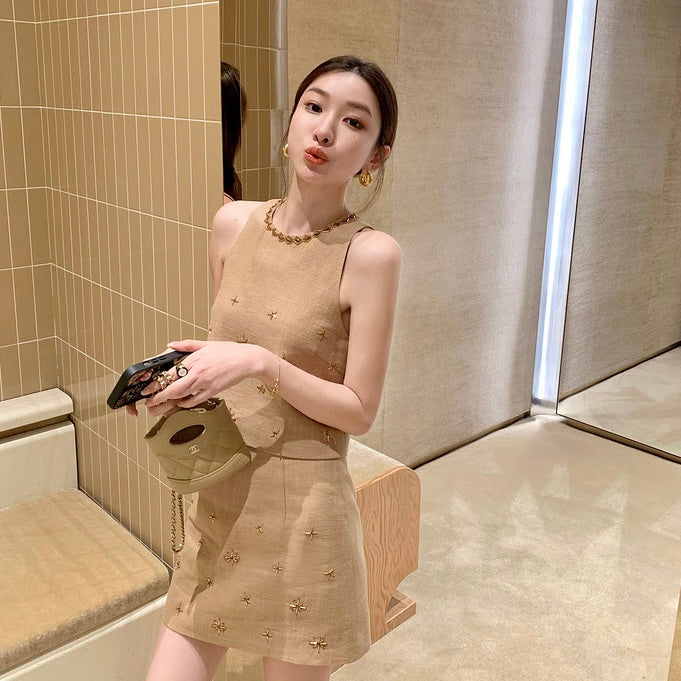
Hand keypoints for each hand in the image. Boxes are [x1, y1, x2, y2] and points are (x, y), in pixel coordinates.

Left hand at [142, 339, 263, 409]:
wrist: (247, 359)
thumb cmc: (229, 351)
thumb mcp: (206, 344)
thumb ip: (186, 345)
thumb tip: (170, 345)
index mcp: (194, 359)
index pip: (170, 373)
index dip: (156, 383)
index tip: (148, 388)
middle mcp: (198, 371)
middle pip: (173, 388)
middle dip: (158, 396)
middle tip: (150, 401)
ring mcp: (206, 382)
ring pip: (182, 395)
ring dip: (169, 402)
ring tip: (160, 405)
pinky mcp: (214, 390)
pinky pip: (196, 400)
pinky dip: (186, 403)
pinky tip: (181, 403)